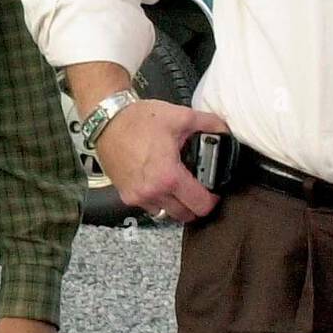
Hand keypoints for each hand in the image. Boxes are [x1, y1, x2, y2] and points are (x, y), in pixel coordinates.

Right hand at [95, 99, 228, 222]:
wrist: (107, 120)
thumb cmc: (139, 119)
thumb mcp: (180, 116)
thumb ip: (208, 124)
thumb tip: (225, 130)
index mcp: (169, 176)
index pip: (201, 205)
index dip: (212, 199)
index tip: (213, 190)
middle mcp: (153, 192)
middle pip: (185, 215)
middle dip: (195, 205)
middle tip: (198, 188)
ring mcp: (137, 196)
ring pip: (167, 214)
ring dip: (176, 204)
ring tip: (178, 185)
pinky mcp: (126, 195)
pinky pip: (149, 207)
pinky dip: (158, 200)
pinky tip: (159, 182)